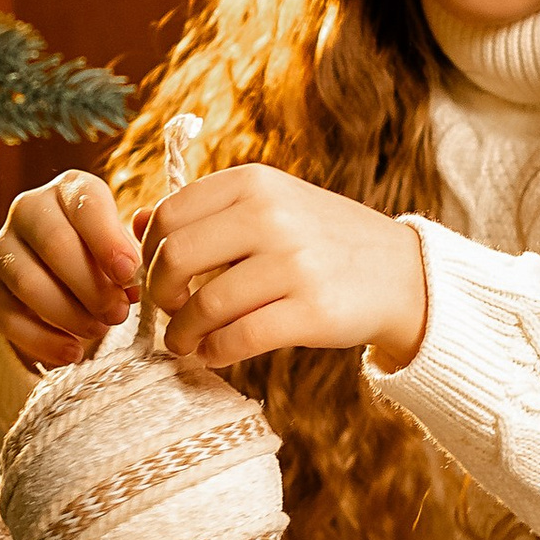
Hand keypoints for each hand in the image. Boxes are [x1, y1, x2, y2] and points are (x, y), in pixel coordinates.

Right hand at [0, 171, 142, 368]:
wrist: (64, 286)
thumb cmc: (104, 260)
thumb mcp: (126, 246)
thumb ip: (139, 244)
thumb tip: (140, 238)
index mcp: (68, 191)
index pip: (85, 204)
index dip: (108, 241)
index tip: (129, 275)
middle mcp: (28, 210)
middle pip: (54, 243)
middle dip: (90, 285)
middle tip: (119, 312)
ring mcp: (1, 249)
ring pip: (27, 281)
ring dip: (68, 313)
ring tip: (99, 330)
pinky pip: (7, 317)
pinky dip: (43, 340)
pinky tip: (72, 353)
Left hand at [142, 165, 428, 372]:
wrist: (401, 274)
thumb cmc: (321, 241)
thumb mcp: (270, 205)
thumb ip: (207, 212)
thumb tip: (137, 222)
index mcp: (254, 184)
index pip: (168, 216)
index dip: (148, 254)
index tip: (156, 277)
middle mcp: (272, 216)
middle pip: (176, 258)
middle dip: (160, 295)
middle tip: (169, 312)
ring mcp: (294, 264)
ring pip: (204, 307)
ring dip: (182, 335)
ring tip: (185, 343)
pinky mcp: (312, 312)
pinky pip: (238, 339)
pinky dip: (214, 354)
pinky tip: (213, 355)